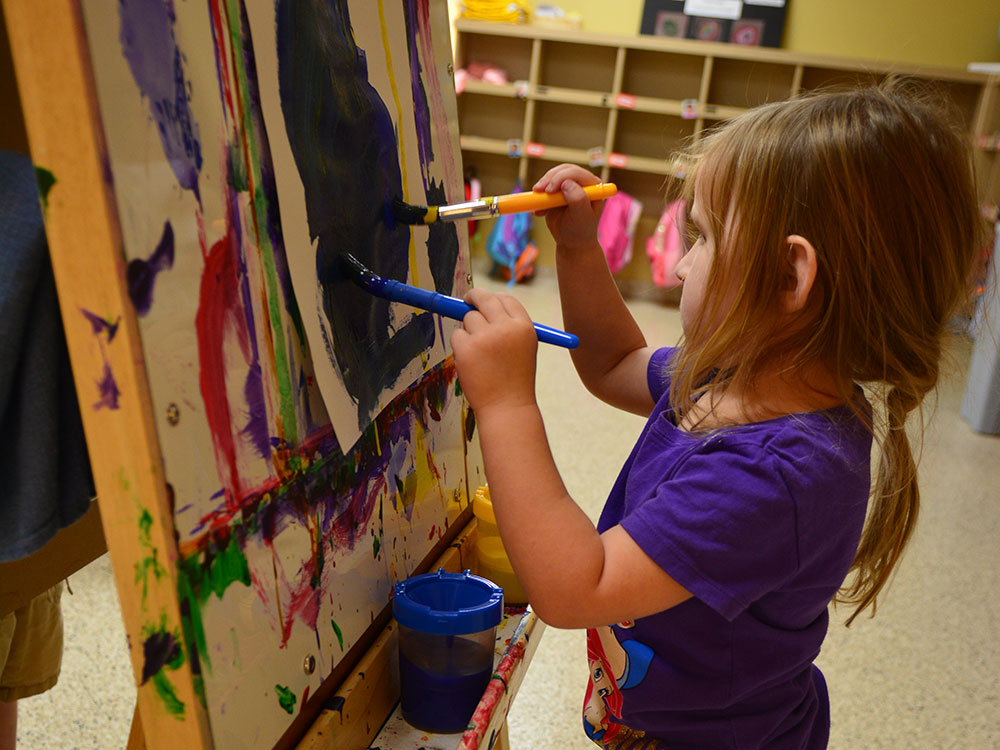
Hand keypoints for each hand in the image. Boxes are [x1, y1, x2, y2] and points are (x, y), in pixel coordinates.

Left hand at [450, 288, 538, 415]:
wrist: (507, 408)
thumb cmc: (515, 381)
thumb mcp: (523, 348)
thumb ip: (507, 326)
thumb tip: (481, 306)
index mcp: (524, 327)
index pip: (506, 299)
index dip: (493, 298)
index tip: (483, 300)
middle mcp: (505, 328)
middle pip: (484, 298)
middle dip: (473, 296)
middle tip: (466, 300)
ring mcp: (485, 337)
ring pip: (468, 319)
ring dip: (469, 331)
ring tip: (480, 355)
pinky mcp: (467, 348)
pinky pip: (457, 335)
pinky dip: (460, 346)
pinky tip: (472, 364)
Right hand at [532, 164, 602, 253]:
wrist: (572, 242)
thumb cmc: (580, 230)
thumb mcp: (581, 216)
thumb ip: (578, 198)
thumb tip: (567, 183)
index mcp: (593, 186)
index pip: (576, 173)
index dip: (561, 177)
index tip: (549, 190)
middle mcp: (582, 183)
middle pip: (563, 170)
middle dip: (549, 179)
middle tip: (538, 190)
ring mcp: (569, 186)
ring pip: (552, 177)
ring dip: (542, 187)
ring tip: (537, 206)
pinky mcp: (557, 192)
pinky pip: (545, 188)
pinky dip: (538, 198)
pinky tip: (538, 212)